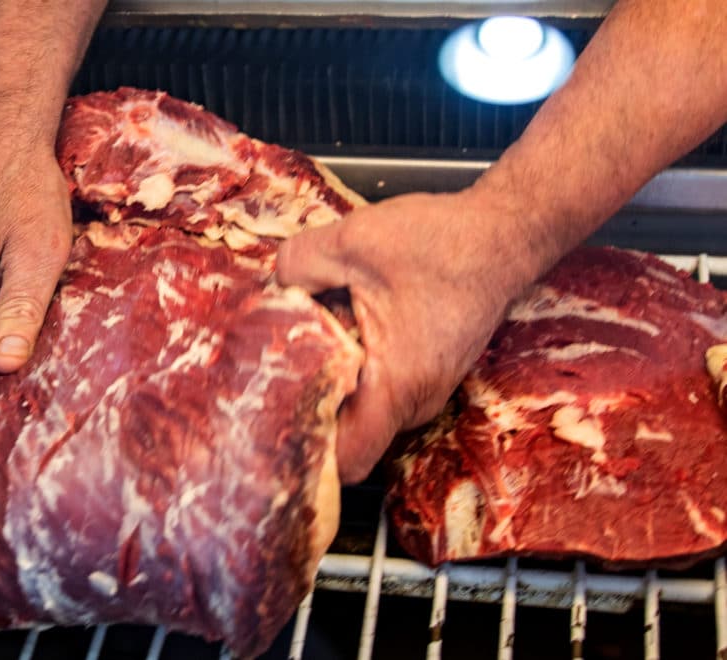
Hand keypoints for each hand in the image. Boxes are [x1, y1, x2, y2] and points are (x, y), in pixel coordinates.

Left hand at [276, 189, 528, 483]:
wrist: (504, 234)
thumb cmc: (441, 242)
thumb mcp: (352, 241)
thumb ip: (296, 266)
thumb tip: (272, 288)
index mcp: (396, 384)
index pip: (346, 462)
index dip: (307, 452)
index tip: (274, 423)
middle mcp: (416, 402)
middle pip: (348, 436)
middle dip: (311, 408)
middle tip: (280, 368)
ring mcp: (426, 393)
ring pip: (363, 412)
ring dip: (335, 384)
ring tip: (318, 338)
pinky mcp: (427, 376)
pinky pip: (380, 391)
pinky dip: (357, 370)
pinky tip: (346, 327)